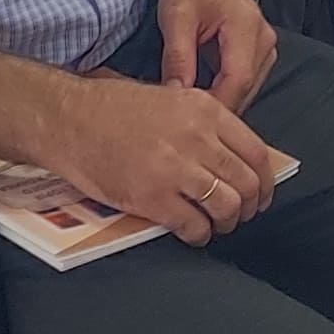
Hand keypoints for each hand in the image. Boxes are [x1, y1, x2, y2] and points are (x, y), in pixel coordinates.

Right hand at [40, 69, 283, 242]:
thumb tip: (231, 155)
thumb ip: (203, 123)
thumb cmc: (112, 107)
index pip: (257, 153)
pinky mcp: (153, 197)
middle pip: (246, 183)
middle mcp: (196, 138)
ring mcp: (175, 169)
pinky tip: (192, 233)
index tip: (260, 194)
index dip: (264, 181)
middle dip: (248, 207)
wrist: (69, 119)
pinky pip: (194, 226)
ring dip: (226, 223)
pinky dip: (199, 235)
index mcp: (204, 110)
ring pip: (226, 207)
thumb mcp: (170, 98)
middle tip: (239, 215)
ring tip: (215, 225)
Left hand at [155, 0, 275, 114]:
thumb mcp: (176, 15)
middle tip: (184, 116)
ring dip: (220, 100)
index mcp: (245, 26)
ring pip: (247, 90)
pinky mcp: (261, 53)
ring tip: (191, 105)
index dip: (215, 104)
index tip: (188, 117)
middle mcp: (264, 40)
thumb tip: (176, 94)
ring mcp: (266, 47)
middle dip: (215, 106)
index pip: (237, 80)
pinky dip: (224, 90)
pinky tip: (203, 91)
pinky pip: (245, 82)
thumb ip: (178, 56)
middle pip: (245, 89)